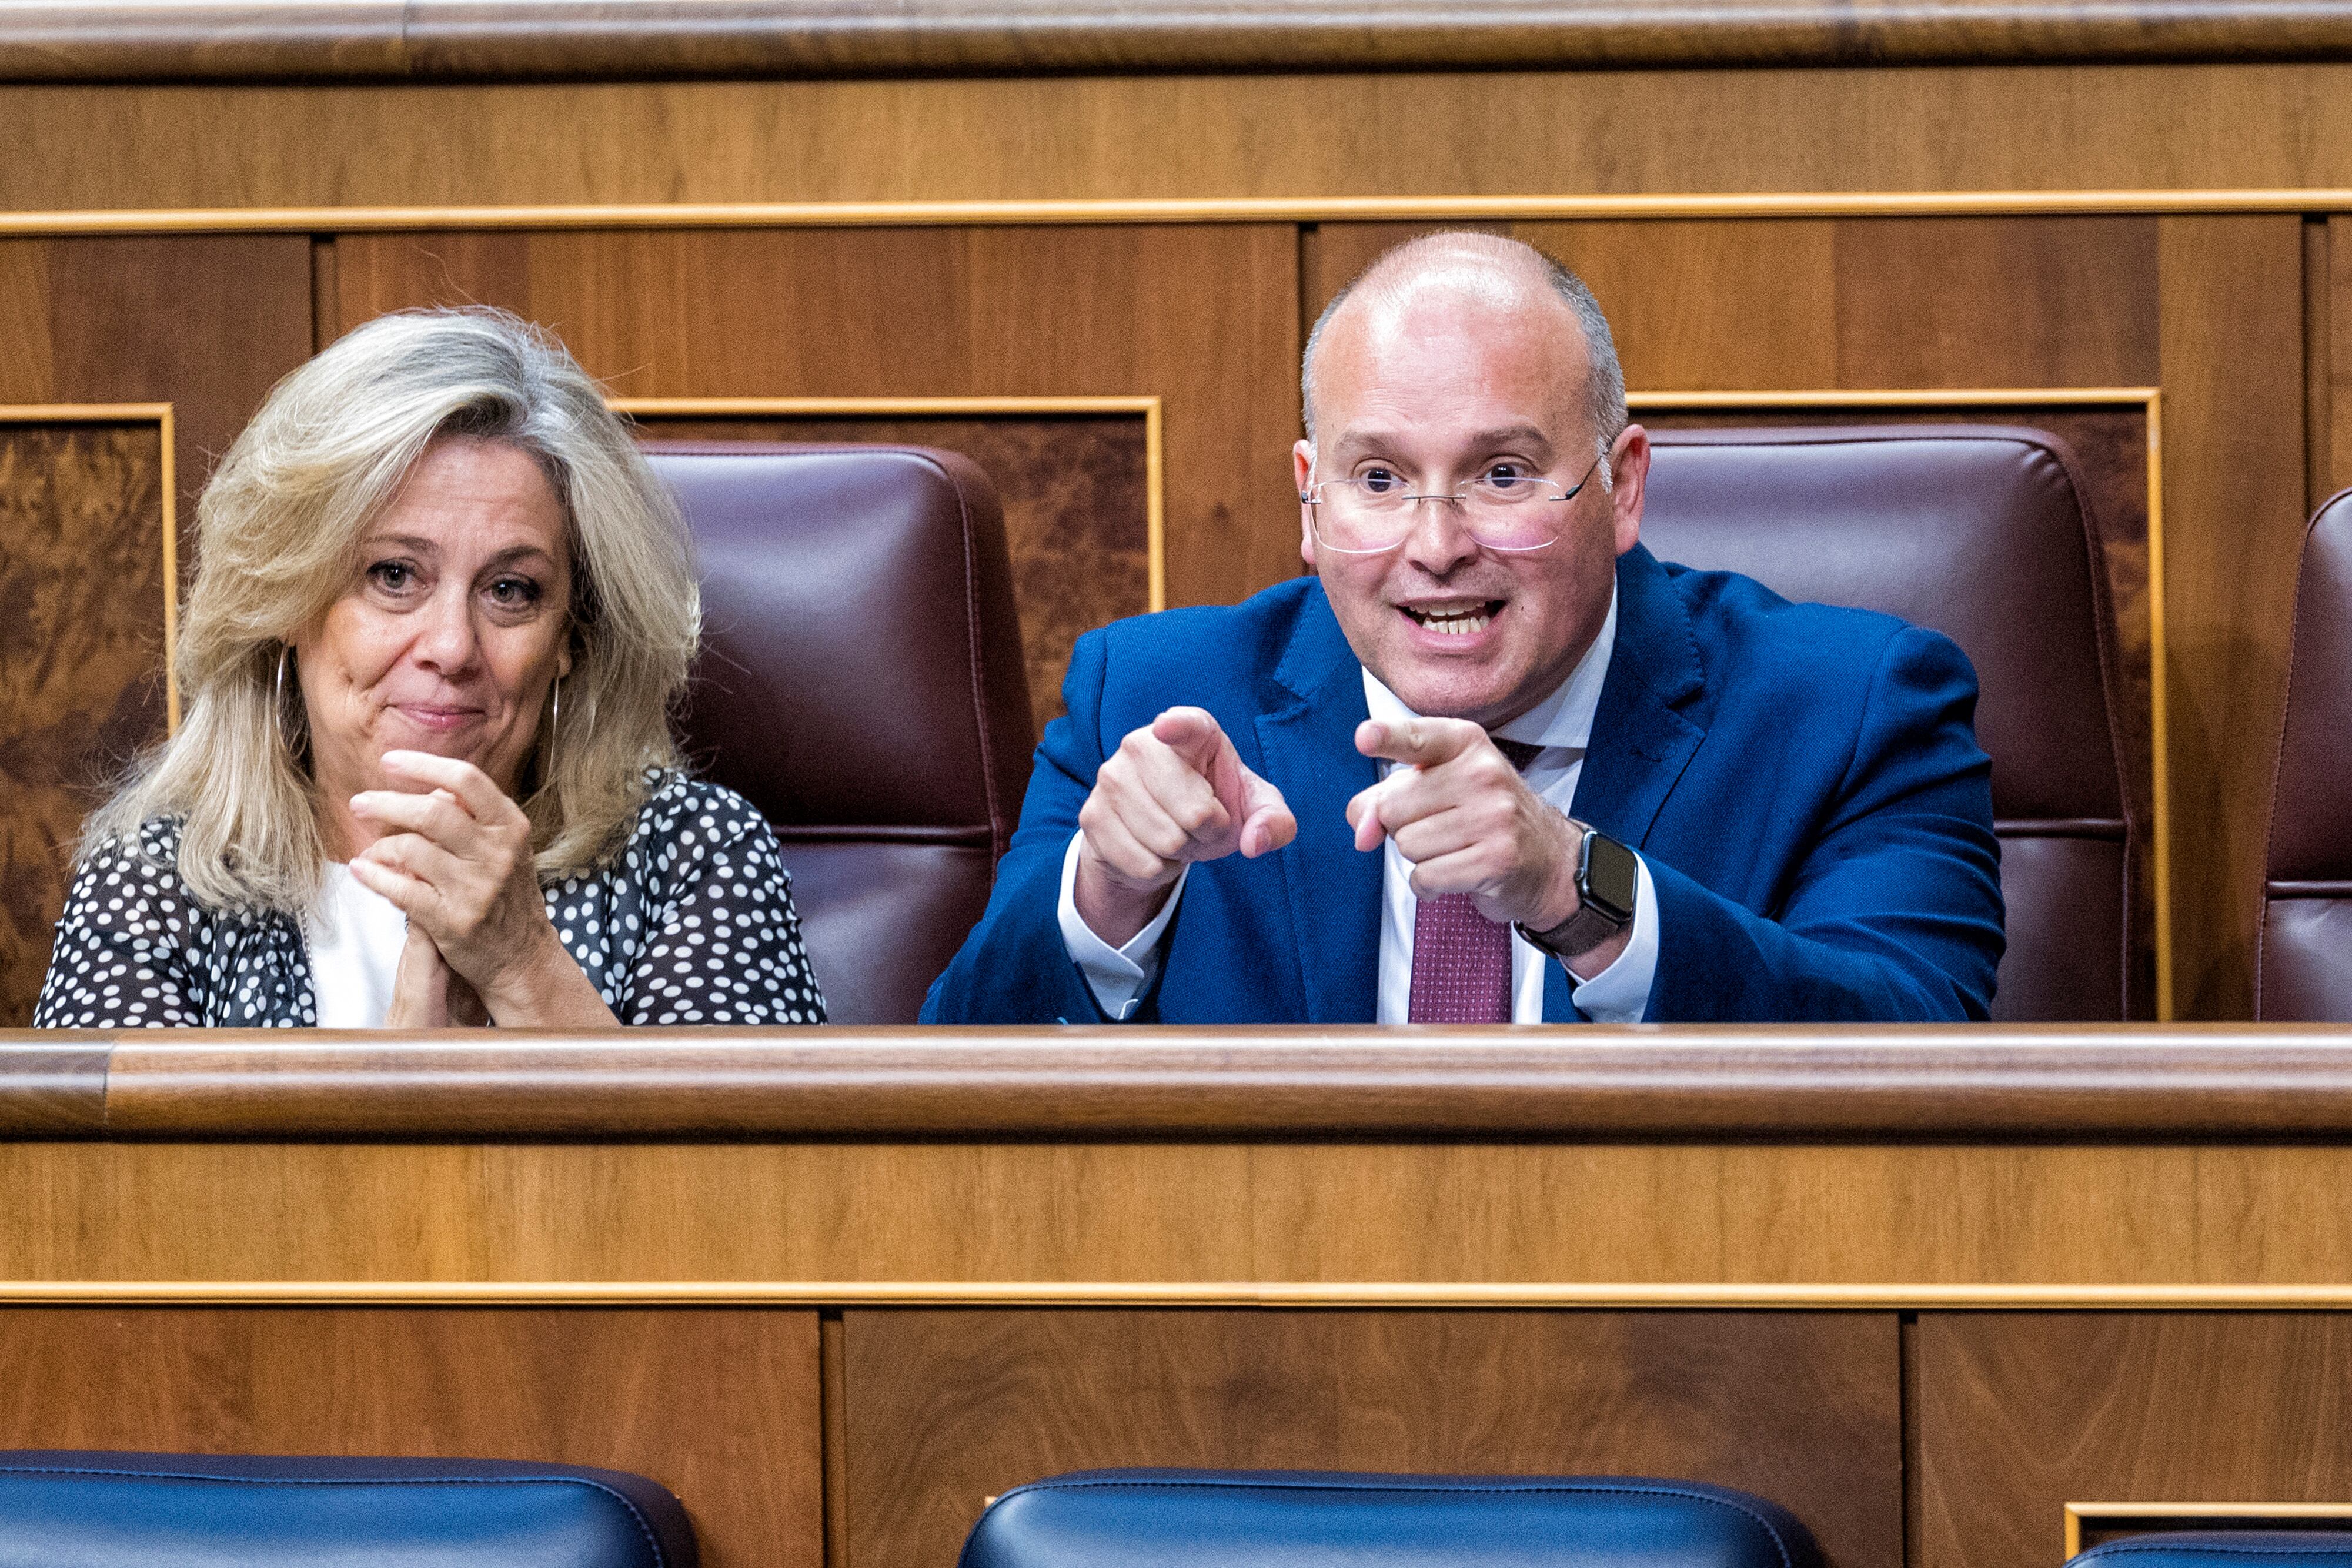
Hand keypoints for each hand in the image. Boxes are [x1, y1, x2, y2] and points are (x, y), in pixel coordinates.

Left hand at [347, 749, 612, 1024]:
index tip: (390, 761)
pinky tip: (361, 871)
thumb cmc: (507, 896)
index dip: (423, 765)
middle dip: (386, 802)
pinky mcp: (453, 920)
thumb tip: (430, 787)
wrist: (523, 957)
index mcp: (511, 827)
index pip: (466, 780)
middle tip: (359, 804)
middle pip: (432, 810)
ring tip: (370, 851)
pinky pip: (400, 889)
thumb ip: (475, 816)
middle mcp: (497, 854)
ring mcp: (476, 888)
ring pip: (410, 849)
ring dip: (379, 847)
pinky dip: (373, 877)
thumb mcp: (507, 848)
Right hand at [1074, 706, 1297, 945]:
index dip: (1178, 726)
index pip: (1186, 725)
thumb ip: (1274, 822)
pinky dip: (1156, 869)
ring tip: (1176, 833)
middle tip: (1201, 824)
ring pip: (1167, 842)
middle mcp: (1142, 745)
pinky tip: (1152, 849)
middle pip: (1194, 813)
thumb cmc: (1214, 807)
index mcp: (1192, 732)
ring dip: (1182, 852)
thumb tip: (1255, 842)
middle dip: (1209, 833)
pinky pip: (1142, 862)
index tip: (1167, 727)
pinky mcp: (1091, 814)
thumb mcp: (1253, 810)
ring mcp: (1111, 778)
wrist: (1161, 834)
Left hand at [1345, 716, 1585, 932]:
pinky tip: (1457, 873)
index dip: (1386, 738)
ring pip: (1407, 845)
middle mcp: (1483, 773)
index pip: (1416, 738)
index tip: (1363, 737)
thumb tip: (1362, 833)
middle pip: (1392, 808)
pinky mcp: (1496, 859)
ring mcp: (1494, 816)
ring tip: (1454, 849)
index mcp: (1465, 744)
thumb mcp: (1435, 791)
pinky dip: (1429, 884)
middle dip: (1402, 827)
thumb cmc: (1481, 818)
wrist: (1549, 861)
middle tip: (1439, 828)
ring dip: (1420, 857)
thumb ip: (1383, 800)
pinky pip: (1425, 877)